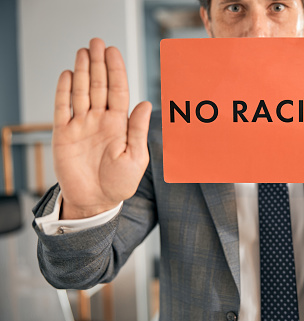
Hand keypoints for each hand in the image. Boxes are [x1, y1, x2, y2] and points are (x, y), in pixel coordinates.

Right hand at [53, 38, 151, 218]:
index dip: (116, 70)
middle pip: (99, 85)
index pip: (118, 90)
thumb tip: (147, 103)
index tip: (113, 51)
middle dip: (98, 64)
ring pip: (81, 92)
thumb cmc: (120, 183)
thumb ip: (138, 130)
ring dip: (82, 71)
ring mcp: (82, 125)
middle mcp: (101, 120)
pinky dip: (64, 92)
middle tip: (96, 42)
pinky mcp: (64, 134)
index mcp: (120, 123)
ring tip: (83, 51)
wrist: (96, 201)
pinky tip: (68, 75)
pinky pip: (62, 108)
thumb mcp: (135, 157)